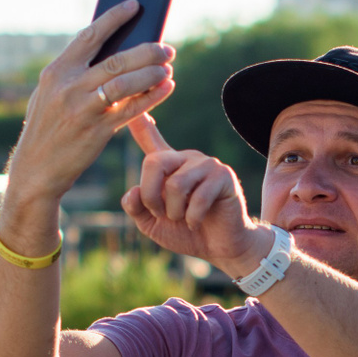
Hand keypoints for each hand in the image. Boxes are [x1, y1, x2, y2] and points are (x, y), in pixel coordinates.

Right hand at [0, 3, 173, 250]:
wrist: (36, 169)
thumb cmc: (47, 127)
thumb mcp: (49, 94)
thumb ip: (74, 73)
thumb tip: (111, 51)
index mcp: (57, 72)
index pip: (90, 36)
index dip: (114, 18)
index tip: (134, 5)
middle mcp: (69, 86)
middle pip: (115, 59)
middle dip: (146, 50)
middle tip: (167, 47)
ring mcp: (83, 109)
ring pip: (125, 83)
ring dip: (151, 73)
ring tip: (167, 67)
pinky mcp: (97, 131)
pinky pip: (131, 110)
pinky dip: (152, 97)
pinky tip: (166, 88)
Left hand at [121, 114, 268, 276]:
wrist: (220, 248)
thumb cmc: (186, 232)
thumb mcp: (152, 224)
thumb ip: (136, 208)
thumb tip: (133, 191)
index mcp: (167, 166)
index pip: (150, 140)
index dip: (140, 124)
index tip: (134, 108)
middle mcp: (185, 159)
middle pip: (154, 162)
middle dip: (151, 196)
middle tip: (160, 214)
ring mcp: (206, 164)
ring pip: (175, 184)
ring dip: (175, 212)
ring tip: (183, 219)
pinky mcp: (224, 176)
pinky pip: (198, 197)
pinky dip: (192, 218)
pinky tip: (197, 222)